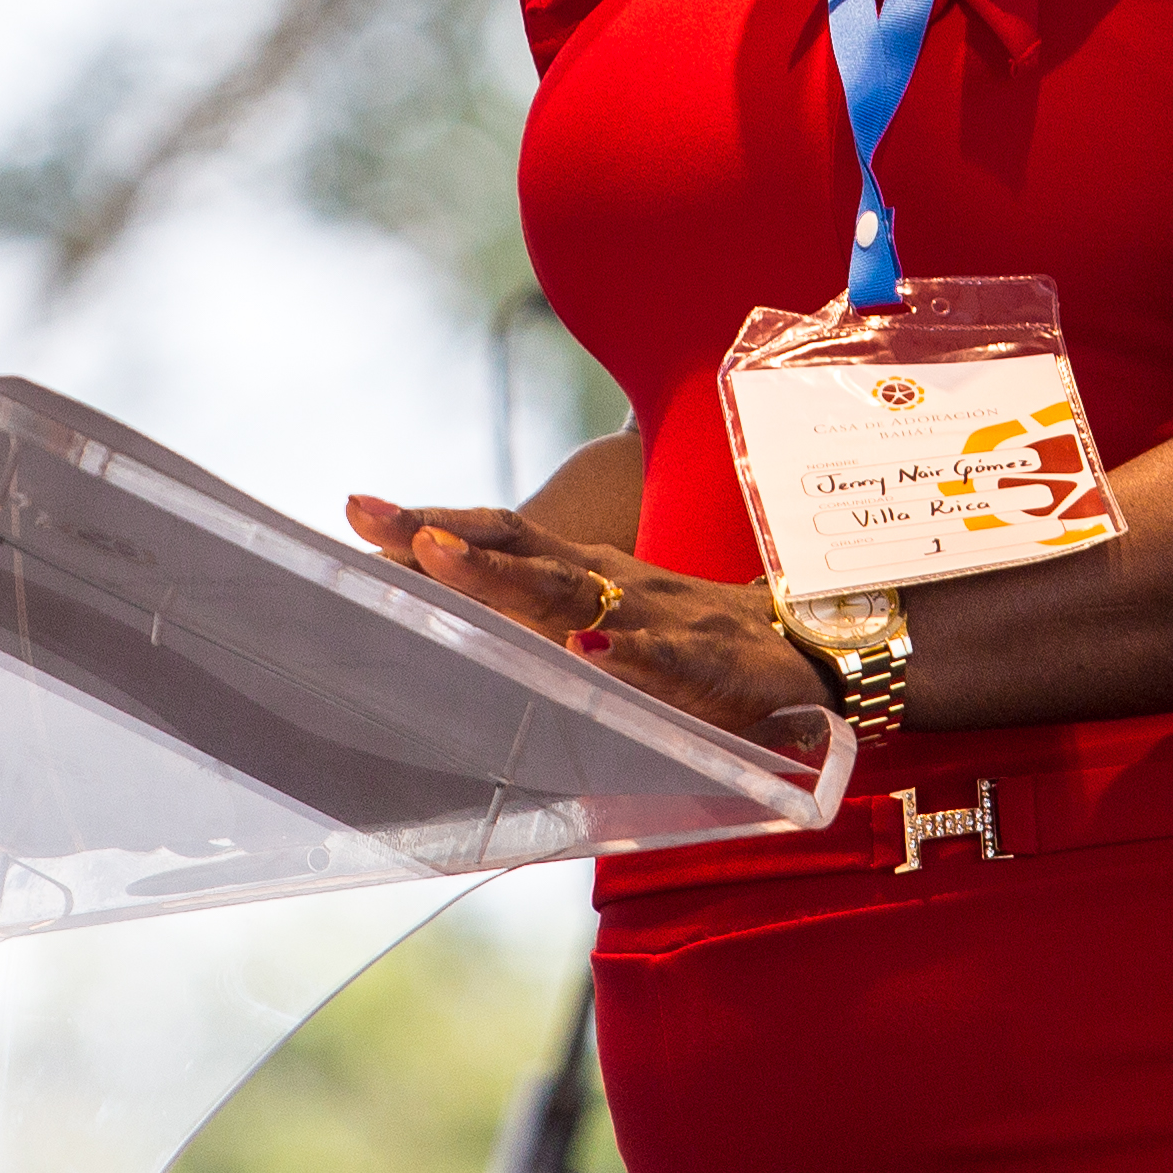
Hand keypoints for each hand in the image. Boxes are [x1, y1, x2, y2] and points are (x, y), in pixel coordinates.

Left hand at [345, 493, 832, 745]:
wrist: (816, 653)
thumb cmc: (695, 642)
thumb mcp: (613, 623)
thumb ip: (544, 624)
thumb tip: (451, 635)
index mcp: (586, 575)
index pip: (500, 535)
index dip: (430, 522)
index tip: (356, 508)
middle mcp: (611, 583)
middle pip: (516, 547)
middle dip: (440, 533)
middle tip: (365, 516)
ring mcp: (658, 617)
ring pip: (572, 592)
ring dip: (503, 575)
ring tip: (438, 558)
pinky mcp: (709, 664)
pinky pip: (665, 658)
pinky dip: (628, 655)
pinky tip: (589, 654)